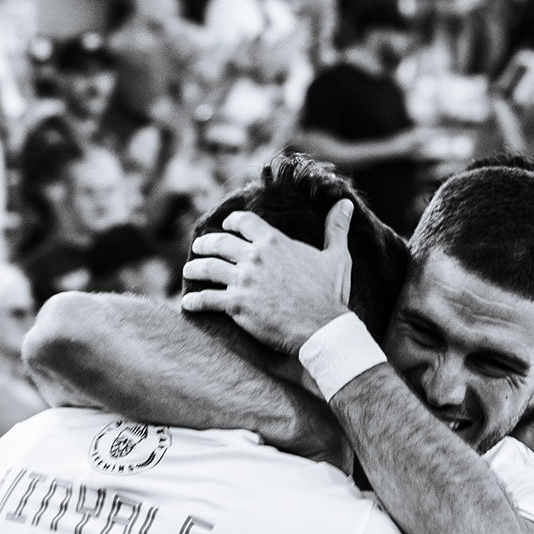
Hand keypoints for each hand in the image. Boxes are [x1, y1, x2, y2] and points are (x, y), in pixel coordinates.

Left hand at [181, 198, 353, 356]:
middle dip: (207, 244)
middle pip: (220, 243)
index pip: (244, 222)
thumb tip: (346, 205)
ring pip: (209, 269)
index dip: (232, 222)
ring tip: (188, 271)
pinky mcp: (237, 305)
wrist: (322, 328)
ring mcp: (243, 281)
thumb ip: (336, 229)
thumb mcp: (336, 257)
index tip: (226, 226)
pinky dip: (195, 301)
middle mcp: (254, 257)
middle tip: (199, 247)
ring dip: (195, 268)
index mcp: (274, 241)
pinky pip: (208, 300)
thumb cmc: (330, 294)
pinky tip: (187, 303)